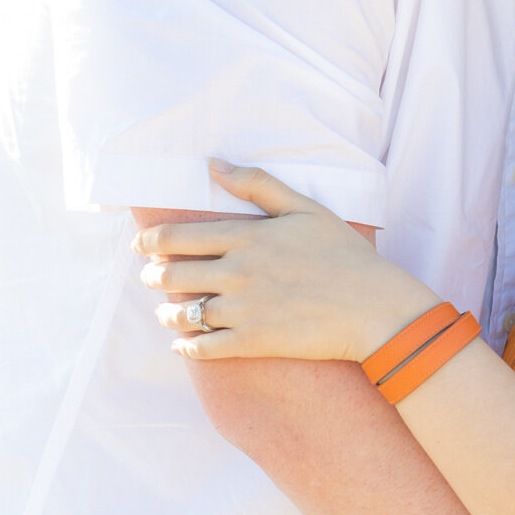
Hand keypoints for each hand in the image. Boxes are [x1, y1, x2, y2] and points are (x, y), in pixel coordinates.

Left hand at [134, 164, 428, 364]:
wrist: (372, 307)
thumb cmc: (344, 254)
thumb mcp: (305, 208)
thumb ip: (258, 185)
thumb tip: (214, 166)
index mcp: (247, 237)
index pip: (180, 238)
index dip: (152, 242)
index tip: (141, 246)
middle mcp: (237, 272)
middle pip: (174, 275)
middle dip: (154, 276)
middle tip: (150, 277)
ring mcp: (243, 310)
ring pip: (184, 313)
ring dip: (168, 312)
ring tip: (166, 312)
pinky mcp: (252, 342)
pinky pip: (204, 348)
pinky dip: (187, 346)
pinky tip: (184, 343)